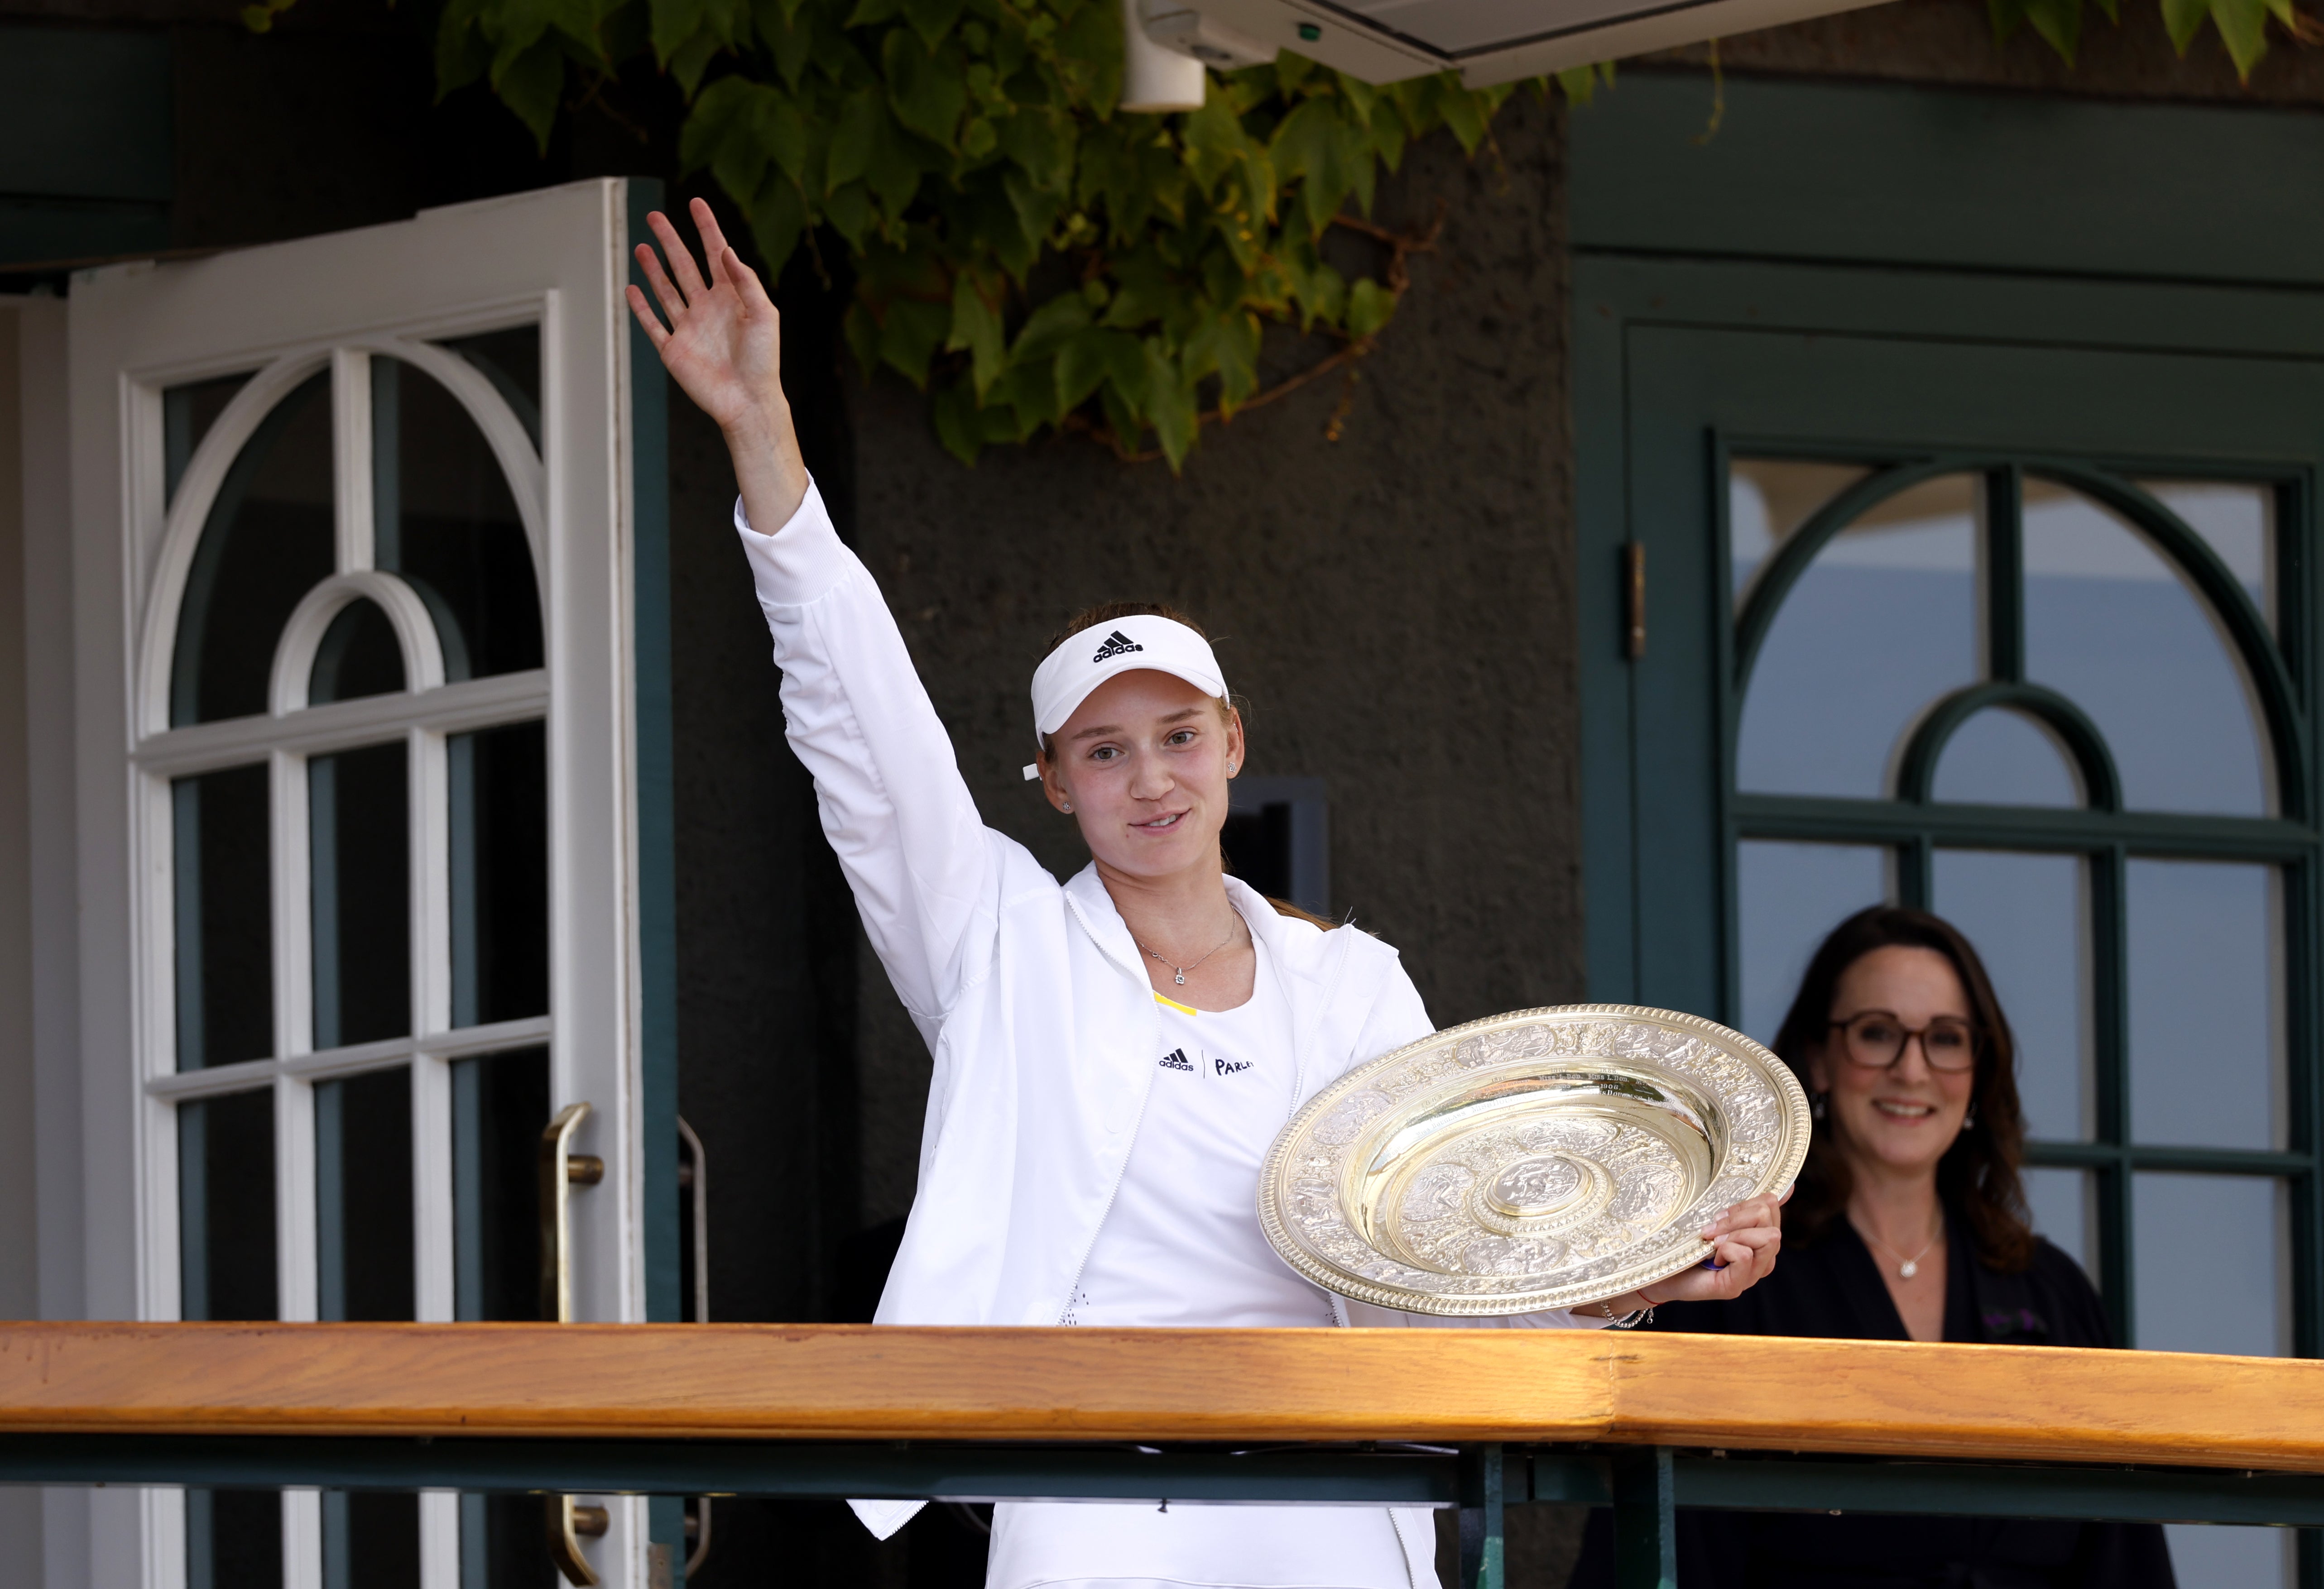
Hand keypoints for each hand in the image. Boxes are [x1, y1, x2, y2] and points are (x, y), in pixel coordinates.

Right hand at [626, 197, 808, 527]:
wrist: (748, 401)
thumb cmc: (763, 361)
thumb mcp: (764, 315)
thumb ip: (746, 281)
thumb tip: (726, 250)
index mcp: (731, 297)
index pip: (715, 253)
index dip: (706, 228)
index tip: (696, 203)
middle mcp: (708, 308)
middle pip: (684, 265)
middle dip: (670, 240)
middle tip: (655, 216)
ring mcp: (689, 327)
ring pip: (666, 290)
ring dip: (653, 268)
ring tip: (642, 245)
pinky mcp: (673, 349)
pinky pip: (653, 323)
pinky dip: (641, 307)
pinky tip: (632, 288)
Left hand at [1590, 1188, 1786, 1314]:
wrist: (1658, 1272)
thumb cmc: (1685, 1243)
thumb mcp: (1716, 1218)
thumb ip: (1743, 1206)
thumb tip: (1789, 1188)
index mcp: (1758, 1238)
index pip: (1771, 1206)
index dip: (1745, 1202)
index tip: (1719, 1213)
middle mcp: (1761, 1258)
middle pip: (1770, 1219)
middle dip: (1738, 1217)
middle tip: (1711, 1228)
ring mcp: (1751, 1274)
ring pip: (1768, 1238)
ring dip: (1734, 1233)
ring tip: (1712, 1242)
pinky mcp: (1735, 1286)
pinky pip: (1745, 1255)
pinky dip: (1726, 1249)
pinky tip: (1711, 1257)